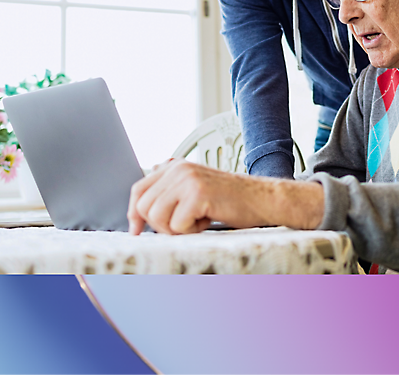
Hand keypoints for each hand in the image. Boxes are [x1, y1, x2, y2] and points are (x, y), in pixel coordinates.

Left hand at [127, 159, 322, 234]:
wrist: (263, 199)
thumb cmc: (231, 201)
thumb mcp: (195, 191)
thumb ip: (170, 195)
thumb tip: (139, 216)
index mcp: (175, 167)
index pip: (139, 190)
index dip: (134, 213)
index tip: (137, 230)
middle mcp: (178, 168)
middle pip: (144, 206)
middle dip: (160, 225)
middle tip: (184, 225)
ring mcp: (187, 179)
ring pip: (157, 217)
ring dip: (176, 228)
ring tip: (197, 221)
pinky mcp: (197, 193)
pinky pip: (177, 224)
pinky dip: (192, 231)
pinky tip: (208, 220)